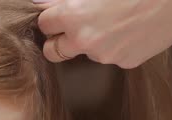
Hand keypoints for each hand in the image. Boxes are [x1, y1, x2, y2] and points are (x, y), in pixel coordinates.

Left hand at [35, 0, 171, 67]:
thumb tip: (40, 1)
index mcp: (72, 16)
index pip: (44, 25)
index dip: (51, 19)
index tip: (57, 17)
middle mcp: (84, 39)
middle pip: (53, 51)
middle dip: (58, 42)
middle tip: (71, 31)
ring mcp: (105, 55)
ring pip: (86, 52)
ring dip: (93, 41)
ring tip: (116, 21)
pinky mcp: (124, 62)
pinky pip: (112, 56)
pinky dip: (117, 46)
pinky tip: (131, 29)